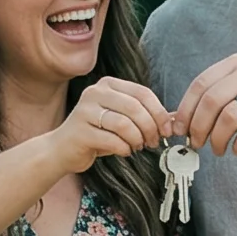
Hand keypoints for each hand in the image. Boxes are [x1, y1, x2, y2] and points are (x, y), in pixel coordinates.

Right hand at [55, 77, 169, 173]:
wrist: (62, 149)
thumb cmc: (96, 134)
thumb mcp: (121, 119)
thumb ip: (144, 115)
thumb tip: (174, 119)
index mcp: (108, 85)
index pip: (142, 93)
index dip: (159, 113)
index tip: (166, 129)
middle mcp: (95, 93)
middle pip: (135, 108)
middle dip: (150, 128)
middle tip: (153, 142)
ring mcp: (85, 111)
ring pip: (124, 124)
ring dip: (137, 139)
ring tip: (137, 146)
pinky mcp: (80, 131)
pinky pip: (112, 140)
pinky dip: (124, 149)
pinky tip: (124, 151)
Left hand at [174, 53, 236, 156]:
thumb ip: (210, 105)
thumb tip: (173, 122)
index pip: (201, 84)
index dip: (185, 110)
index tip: (179, 130)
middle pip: (212, 101)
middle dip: (198, 127)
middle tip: (196, 143)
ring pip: (229, 116)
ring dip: (217, 139)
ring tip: (218, 149)